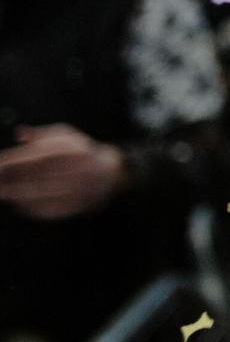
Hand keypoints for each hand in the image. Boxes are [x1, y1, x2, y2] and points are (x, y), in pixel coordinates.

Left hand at [0, 123, 127, 219]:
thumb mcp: (65, 136)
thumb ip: (40, 135)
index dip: (13, 161)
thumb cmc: (79, 153)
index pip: (36, 155)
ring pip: (40, 194)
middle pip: (35, 176)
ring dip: (16, 195)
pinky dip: (30, 207)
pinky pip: (49, 207)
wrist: (107, 175)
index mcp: (72, 149)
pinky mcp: (76, 205)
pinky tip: (17, 203)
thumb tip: (19, 133)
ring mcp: (77, 188)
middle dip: (10, 180)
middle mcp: (76, 168)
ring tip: (2, 193)